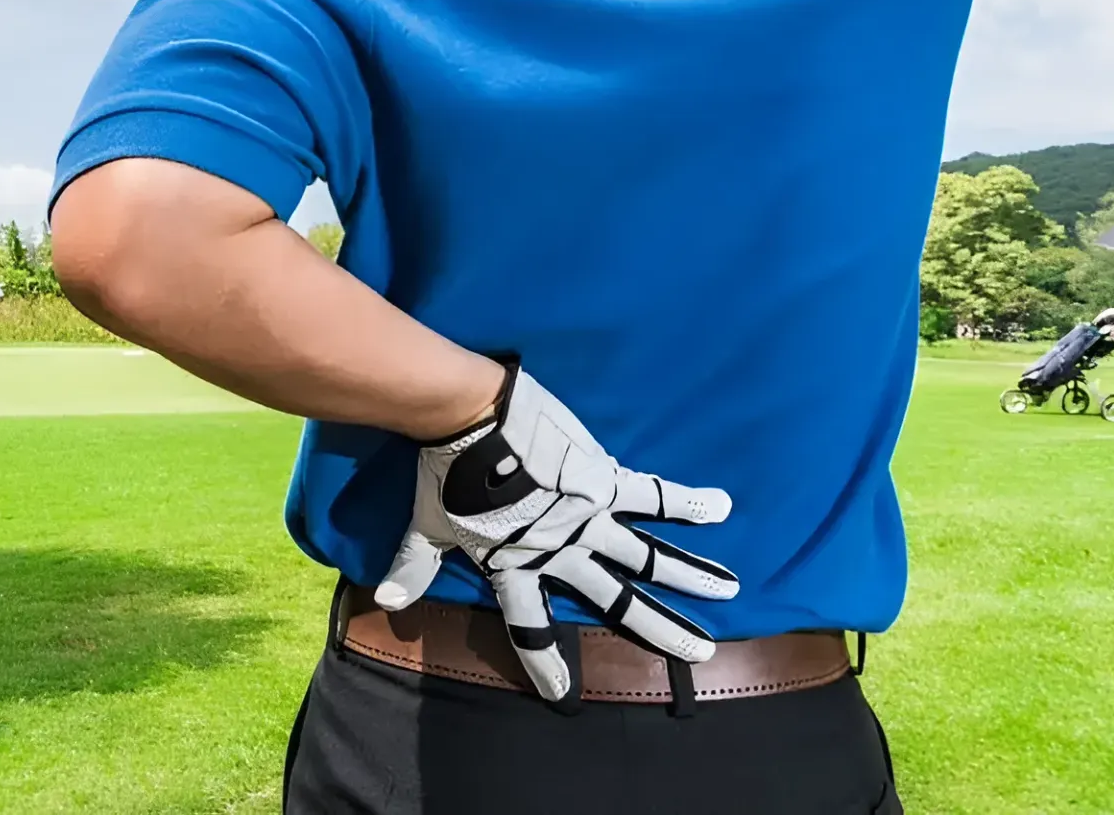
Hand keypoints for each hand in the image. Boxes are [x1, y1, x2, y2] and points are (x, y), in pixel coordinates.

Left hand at [375, 363, 737, 703]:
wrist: (470, 418)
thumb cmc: (444, 474)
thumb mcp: (426, 527)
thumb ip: (410, 568)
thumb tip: (386, 601)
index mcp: (514, 568)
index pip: (530, 625)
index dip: (544, 661)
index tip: (561, 694)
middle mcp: (559, 552)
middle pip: (616, 599)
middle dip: (659, 628)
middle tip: (698, 653)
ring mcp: (586, 517)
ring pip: (647, 554)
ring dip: (689, 573)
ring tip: (727, 589)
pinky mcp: (602, 477)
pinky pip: (651, 493)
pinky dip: (686, 501)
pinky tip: (722, 506)